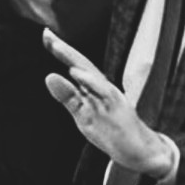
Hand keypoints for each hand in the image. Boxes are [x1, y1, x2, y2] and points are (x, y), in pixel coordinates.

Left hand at [43, 29, 178, 177]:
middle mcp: (102, 88)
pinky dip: (90, 81)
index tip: (46, 34)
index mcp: (93, 88)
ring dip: (74, 60)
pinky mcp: (117, 109)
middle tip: (47, 34)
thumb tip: (49, 76)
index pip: (75, 65)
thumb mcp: (81, 112)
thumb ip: (67, 95)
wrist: (138, 150)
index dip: (61, 51)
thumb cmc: (110, 129)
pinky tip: (76, 74)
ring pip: (91, 74)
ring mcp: (110, 97)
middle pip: (82, 64)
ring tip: (57, 47)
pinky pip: (103, 92)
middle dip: (64, 49)